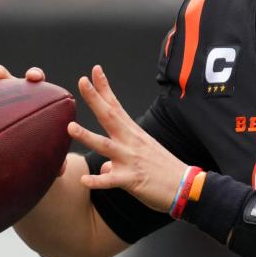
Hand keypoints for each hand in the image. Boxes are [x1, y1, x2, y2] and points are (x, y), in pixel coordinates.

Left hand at [68, 65, 187, 212]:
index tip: (94, 71)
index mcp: (133, 133)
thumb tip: (105, 167)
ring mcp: (131, 159)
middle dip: (94, 99)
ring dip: (87, 136)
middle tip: (81, 81)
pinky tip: (84, 180)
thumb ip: (118, 158)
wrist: (185, 185)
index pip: (116, 105)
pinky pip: (111, 180)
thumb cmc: (164, 170)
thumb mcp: (142, 157)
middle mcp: (130, 142)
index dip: (104, 88)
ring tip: (70, 127)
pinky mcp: (132, 179)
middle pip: (109, 116)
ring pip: (105, 145)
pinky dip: (98, 180)